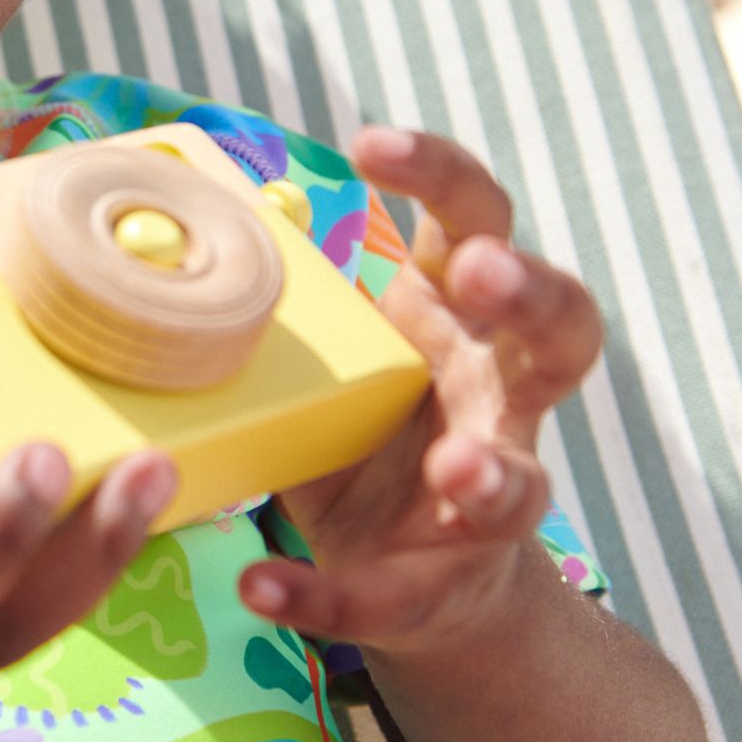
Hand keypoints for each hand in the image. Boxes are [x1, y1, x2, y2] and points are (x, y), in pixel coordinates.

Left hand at [239, 128, 601, 657]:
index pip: (477, 220)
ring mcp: (489, 496)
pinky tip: (262, 591)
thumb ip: (283, 298)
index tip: (371, 144)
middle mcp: (497, 395)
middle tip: (480, 271)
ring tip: (459, 468)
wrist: (412, 579)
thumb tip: (181, 214)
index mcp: (457, 317)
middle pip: (559, 327)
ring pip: (522, 484)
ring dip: (492, 475)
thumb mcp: (335, 350)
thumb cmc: (368, 426)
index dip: (442, 175)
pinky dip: (323, 597)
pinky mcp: (441, 587)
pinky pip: (389, 597)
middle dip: (528, 293)